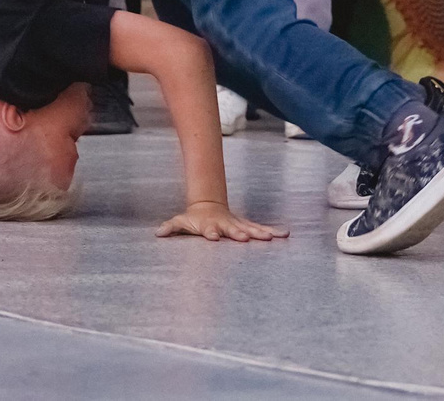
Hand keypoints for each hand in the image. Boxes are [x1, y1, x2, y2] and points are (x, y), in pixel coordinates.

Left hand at [154, 201, 288, 242]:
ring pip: (250, 228)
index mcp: (209, 225)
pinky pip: (260, 229)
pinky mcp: (246, 226)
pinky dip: (272, 231)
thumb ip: (171, 227)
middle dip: (239, 234)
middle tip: (246, 239)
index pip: (210, 230)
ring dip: (261, 233)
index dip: (211, 233)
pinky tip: (285, 234)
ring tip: (273, 238)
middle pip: (233, 229)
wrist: (208, 206)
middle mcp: (226, 224)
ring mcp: (237, 224)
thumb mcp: (180, 222)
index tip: (214, 237)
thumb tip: (158, 233)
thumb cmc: (194, 219)